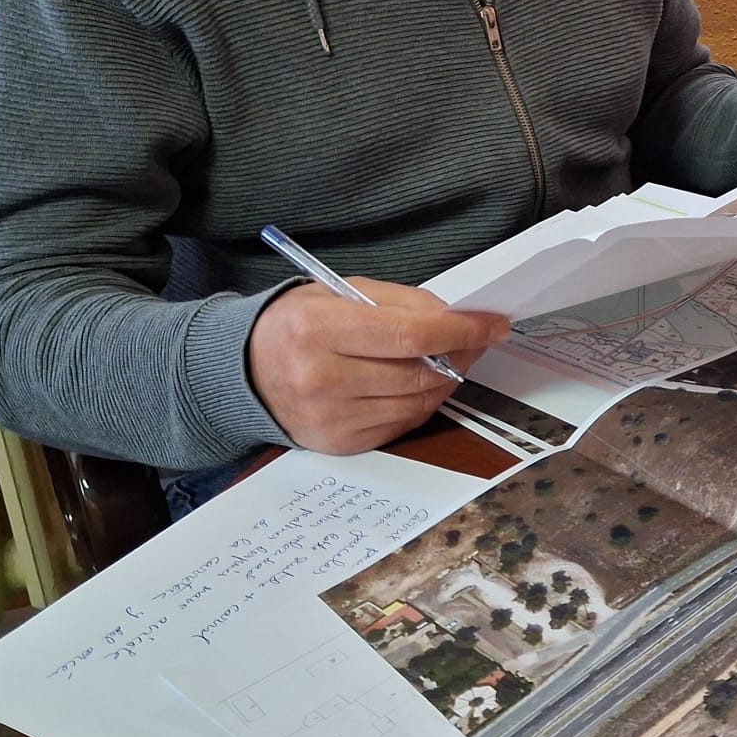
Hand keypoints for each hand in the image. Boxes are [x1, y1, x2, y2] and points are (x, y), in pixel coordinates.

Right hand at [247, 280, 509, 454]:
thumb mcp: (339, 292)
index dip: (462, 330)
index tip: (494, 323)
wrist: (242, 371)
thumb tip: (456, 317)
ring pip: (418, 401)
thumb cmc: (298, 323)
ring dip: (448, 378)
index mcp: (319, 330)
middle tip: (479, 337)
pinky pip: (402, 423)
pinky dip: (422, 401)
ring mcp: (329, 418)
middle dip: (462, 353)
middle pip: (420, 372)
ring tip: (453, 356)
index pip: (411, 335)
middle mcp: (321, 379)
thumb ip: (401, 302)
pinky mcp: (338, 444)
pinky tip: (421, 381)